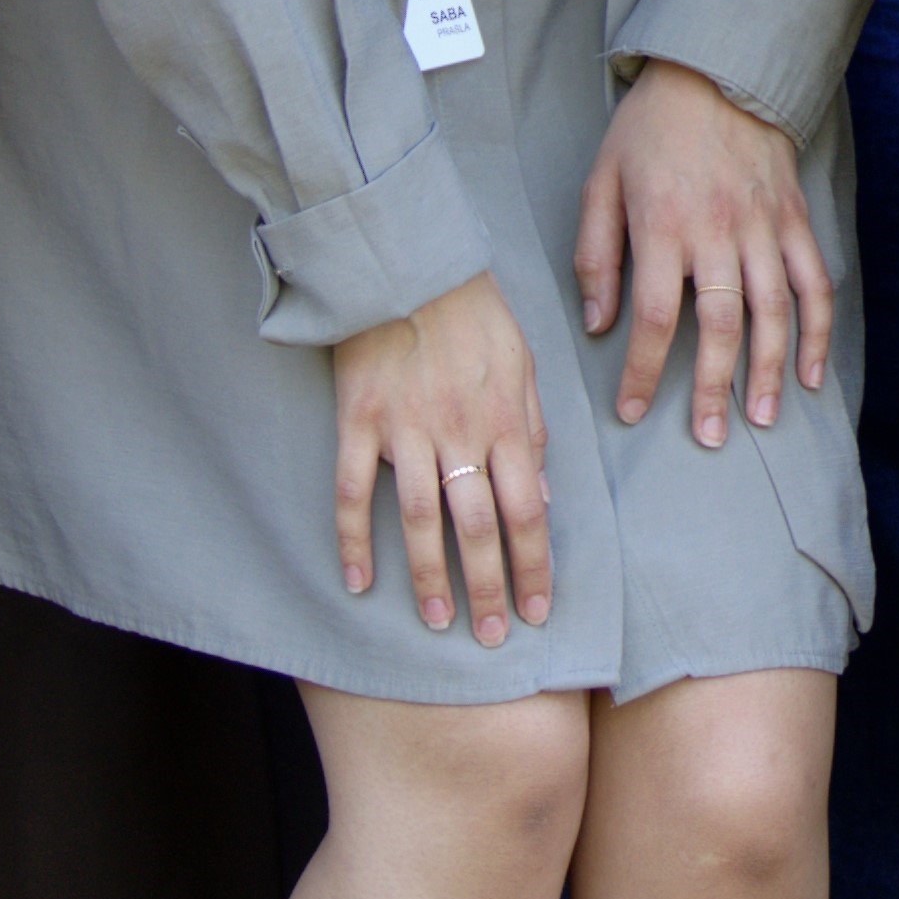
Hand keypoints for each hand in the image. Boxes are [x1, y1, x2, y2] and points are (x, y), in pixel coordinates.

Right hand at [332, 276, 549, 640]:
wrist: (407, 262)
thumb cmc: (473, 311)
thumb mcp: (524, 362)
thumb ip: (535, 429)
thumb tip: (545, 497)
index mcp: (507, 420)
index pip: (528, 510)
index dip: (535, 565)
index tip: (540, 608)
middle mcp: (460, 434)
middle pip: (478, 528)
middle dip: (489, 588)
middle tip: (495, 636)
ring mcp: (405, 430)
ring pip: (420, 521)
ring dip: (430, 579)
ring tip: (437, 624)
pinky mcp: (358, 422)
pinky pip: (353, 492)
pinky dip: (353, 540)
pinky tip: (357, 583)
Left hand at [577, 59, 826, 446]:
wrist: (715, 71)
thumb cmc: (649, 130)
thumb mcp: (600, 181)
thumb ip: (596, 254)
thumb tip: (597, 323)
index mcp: (663, 226)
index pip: (655, 316)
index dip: (644, 371)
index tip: (634, 410)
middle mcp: (717, 232)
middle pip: (722, 325)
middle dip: (715, 387)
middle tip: (709, 436)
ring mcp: (762, 227)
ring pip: (774, 311)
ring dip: (769, 370)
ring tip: (761, 418)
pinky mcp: (794, 219)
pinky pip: (813, 282)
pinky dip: (817, 331)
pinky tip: (810, 373)